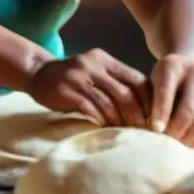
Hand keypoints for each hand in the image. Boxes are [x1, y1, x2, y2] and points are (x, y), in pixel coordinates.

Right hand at [26, 48, 150, 127]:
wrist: (39, 74)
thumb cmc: (73, 79)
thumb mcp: (95, 73)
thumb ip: (115, 83)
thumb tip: (144, 108)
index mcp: (105, 60)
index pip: (136, 79)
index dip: (148, 100)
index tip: (154, 118)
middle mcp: (94, 64)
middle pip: (125, 92)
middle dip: (137, 115)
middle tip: (143, 131)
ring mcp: (80, 76)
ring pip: (109, 102)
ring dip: (120, 121)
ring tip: (127, 134)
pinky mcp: (67, 90)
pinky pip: (90, 108)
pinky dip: (101, 120)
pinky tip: (106, 130)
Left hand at [150, 54, 193, 148]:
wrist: (189, 72)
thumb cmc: (164, 85)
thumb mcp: (151, 85)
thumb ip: (151, 104)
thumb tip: (155, 131)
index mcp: (173, 65)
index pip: (166, 90)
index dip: (160, 113)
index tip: (156, 130)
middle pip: (190, 108)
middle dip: (178, 130)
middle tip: (168, 143)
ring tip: (182, 146)